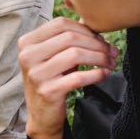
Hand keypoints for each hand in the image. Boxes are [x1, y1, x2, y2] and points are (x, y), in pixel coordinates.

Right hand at [18, 17, 118, 138]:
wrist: (41, 115)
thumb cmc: (52, 79)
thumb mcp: (53, 55)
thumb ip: (68, 38)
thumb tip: (96, 23)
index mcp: (27, 42)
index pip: (61, 24)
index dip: (85, 29)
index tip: (101, 40)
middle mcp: (27, 56)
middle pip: (70, 37)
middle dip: (96, 44)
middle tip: (112, 52)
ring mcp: (36, 74)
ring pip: (75, 54)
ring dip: (99, 57)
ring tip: (110, 63)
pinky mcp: (47, 91)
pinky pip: (78, 77)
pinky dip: (96, 74)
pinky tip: (104, 74)